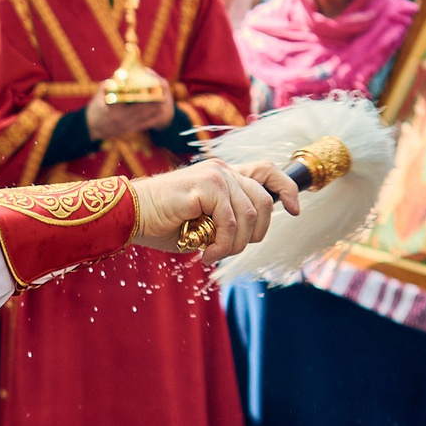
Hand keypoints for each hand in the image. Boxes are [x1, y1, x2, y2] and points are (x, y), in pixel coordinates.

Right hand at [85, 88, 174, 142]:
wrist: (91, 128)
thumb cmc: (94, 109)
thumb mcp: (98, 95)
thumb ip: (108, 85)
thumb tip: (120, 74)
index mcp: (112, 108)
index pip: (129, 99)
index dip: (141, 93)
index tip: (149, 86)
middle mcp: (120, 118)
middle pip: (141, 109)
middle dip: (151, 101)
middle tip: (162, 92)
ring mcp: (126, 125)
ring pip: (144, 117)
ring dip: (154, 109)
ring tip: (163, 101)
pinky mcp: (129, 130)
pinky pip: (143, 124)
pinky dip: (152, 118)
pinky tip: (158, 112)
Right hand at [129, 159, 298, 257]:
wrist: (131, 215)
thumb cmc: (164, 222)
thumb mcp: (205, 222)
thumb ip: (229, 220)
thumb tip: (252, 233)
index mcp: (224, 174)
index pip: (267, 170)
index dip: (286, 188)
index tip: (294, 210)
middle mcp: (223, 170)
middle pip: (264, 202)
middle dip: (255, 235)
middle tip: (227, 250)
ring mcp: (215, 175)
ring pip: (249, 216)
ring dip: (234, 245)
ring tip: (213, 254)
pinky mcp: (206, 186)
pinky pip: (230, 222)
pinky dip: (221, 245)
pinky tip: (205, 253)